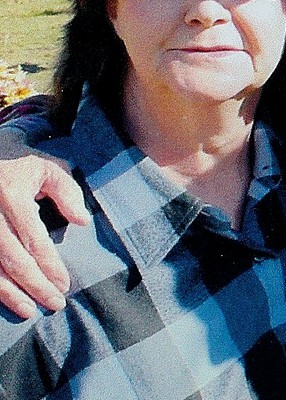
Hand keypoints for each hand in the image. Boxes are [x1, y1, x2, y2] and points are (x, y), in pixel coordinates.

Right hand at [0, 151, 89, 317]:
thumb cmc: (18, 169)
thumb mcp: (45, 169)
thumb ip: (66, 192)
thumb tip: (82, 221)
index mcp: (12, 196)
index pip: (34, 239)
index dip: (50, 264)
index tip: (64, 284)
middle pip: (14, 259)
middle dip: (35, 285)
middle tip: (55, 302)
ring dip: (11, 294)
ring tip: (29, 311)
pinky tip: (8, 299)